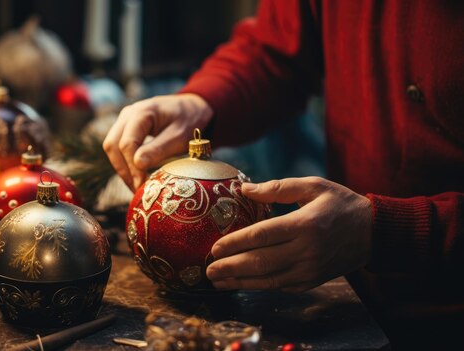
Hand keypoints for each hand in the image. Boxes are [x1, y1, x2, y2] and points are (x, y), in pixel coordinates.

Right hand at [103, 94, 212, 190]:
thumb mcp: (179, 136)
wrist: (192, 108)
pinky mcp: (126, 129)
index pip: (127, 143)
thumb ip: (159, 149)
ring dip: (122, 169)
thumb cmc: (189, 121)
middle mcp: (128, 114)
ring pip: (112, 147)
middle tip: (137, 190)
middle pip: (112, 145)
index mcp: (142, 112)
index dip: (132, 167)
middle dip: (124, 170)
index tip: (142, 185)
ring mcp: (125, 120)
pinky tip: (136, 177)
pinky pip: (118, 147)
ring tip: (136, 187)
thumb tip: (137, 164)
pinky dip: (125, 163)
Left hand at [206, 177, 372, 292]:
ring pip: (268, 280)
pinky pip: (280, 287)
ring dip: (239, 282)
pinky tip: (241, 284)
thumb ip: (277, 188)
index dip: (236, 243)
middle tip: (208, 270)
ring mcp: (310, 269)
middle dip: (231, 267)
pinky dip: (258, 287)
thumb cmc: (341, 203)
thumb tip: (243, 189)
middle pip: (261, 262)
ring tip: (217, 281)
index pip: (262, 235)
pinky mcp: (313, 281)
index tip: (215, 247)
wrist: (375, 232)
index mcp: (305, 224)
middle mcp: (307, 250)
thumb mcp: (313, 186)